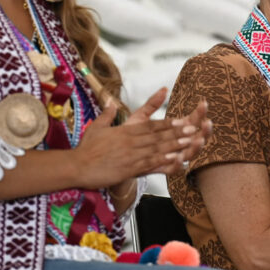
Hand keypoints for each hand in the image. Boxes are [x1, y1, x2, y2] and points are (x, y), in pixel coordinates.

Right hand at [72, 90, 210, 188]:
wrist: (76, 166)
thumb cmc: (86, 148)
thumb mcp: (97, 127)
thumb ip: (107, 114)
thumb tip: (110, 101)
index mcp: (125, 131)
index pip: (151, 125)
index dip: (168, 123)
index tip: (181, 120)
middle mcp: (131, 141)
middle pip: (158, 135)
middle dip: (176, 132)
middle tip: (193, 129)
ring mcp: (131, 155)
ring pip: (157, 148)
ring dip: (175, 145)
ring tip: (190, 142)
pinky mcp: (129, 168)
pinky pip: (149, 164)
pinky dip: (164, 162)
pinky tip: (176, 160)